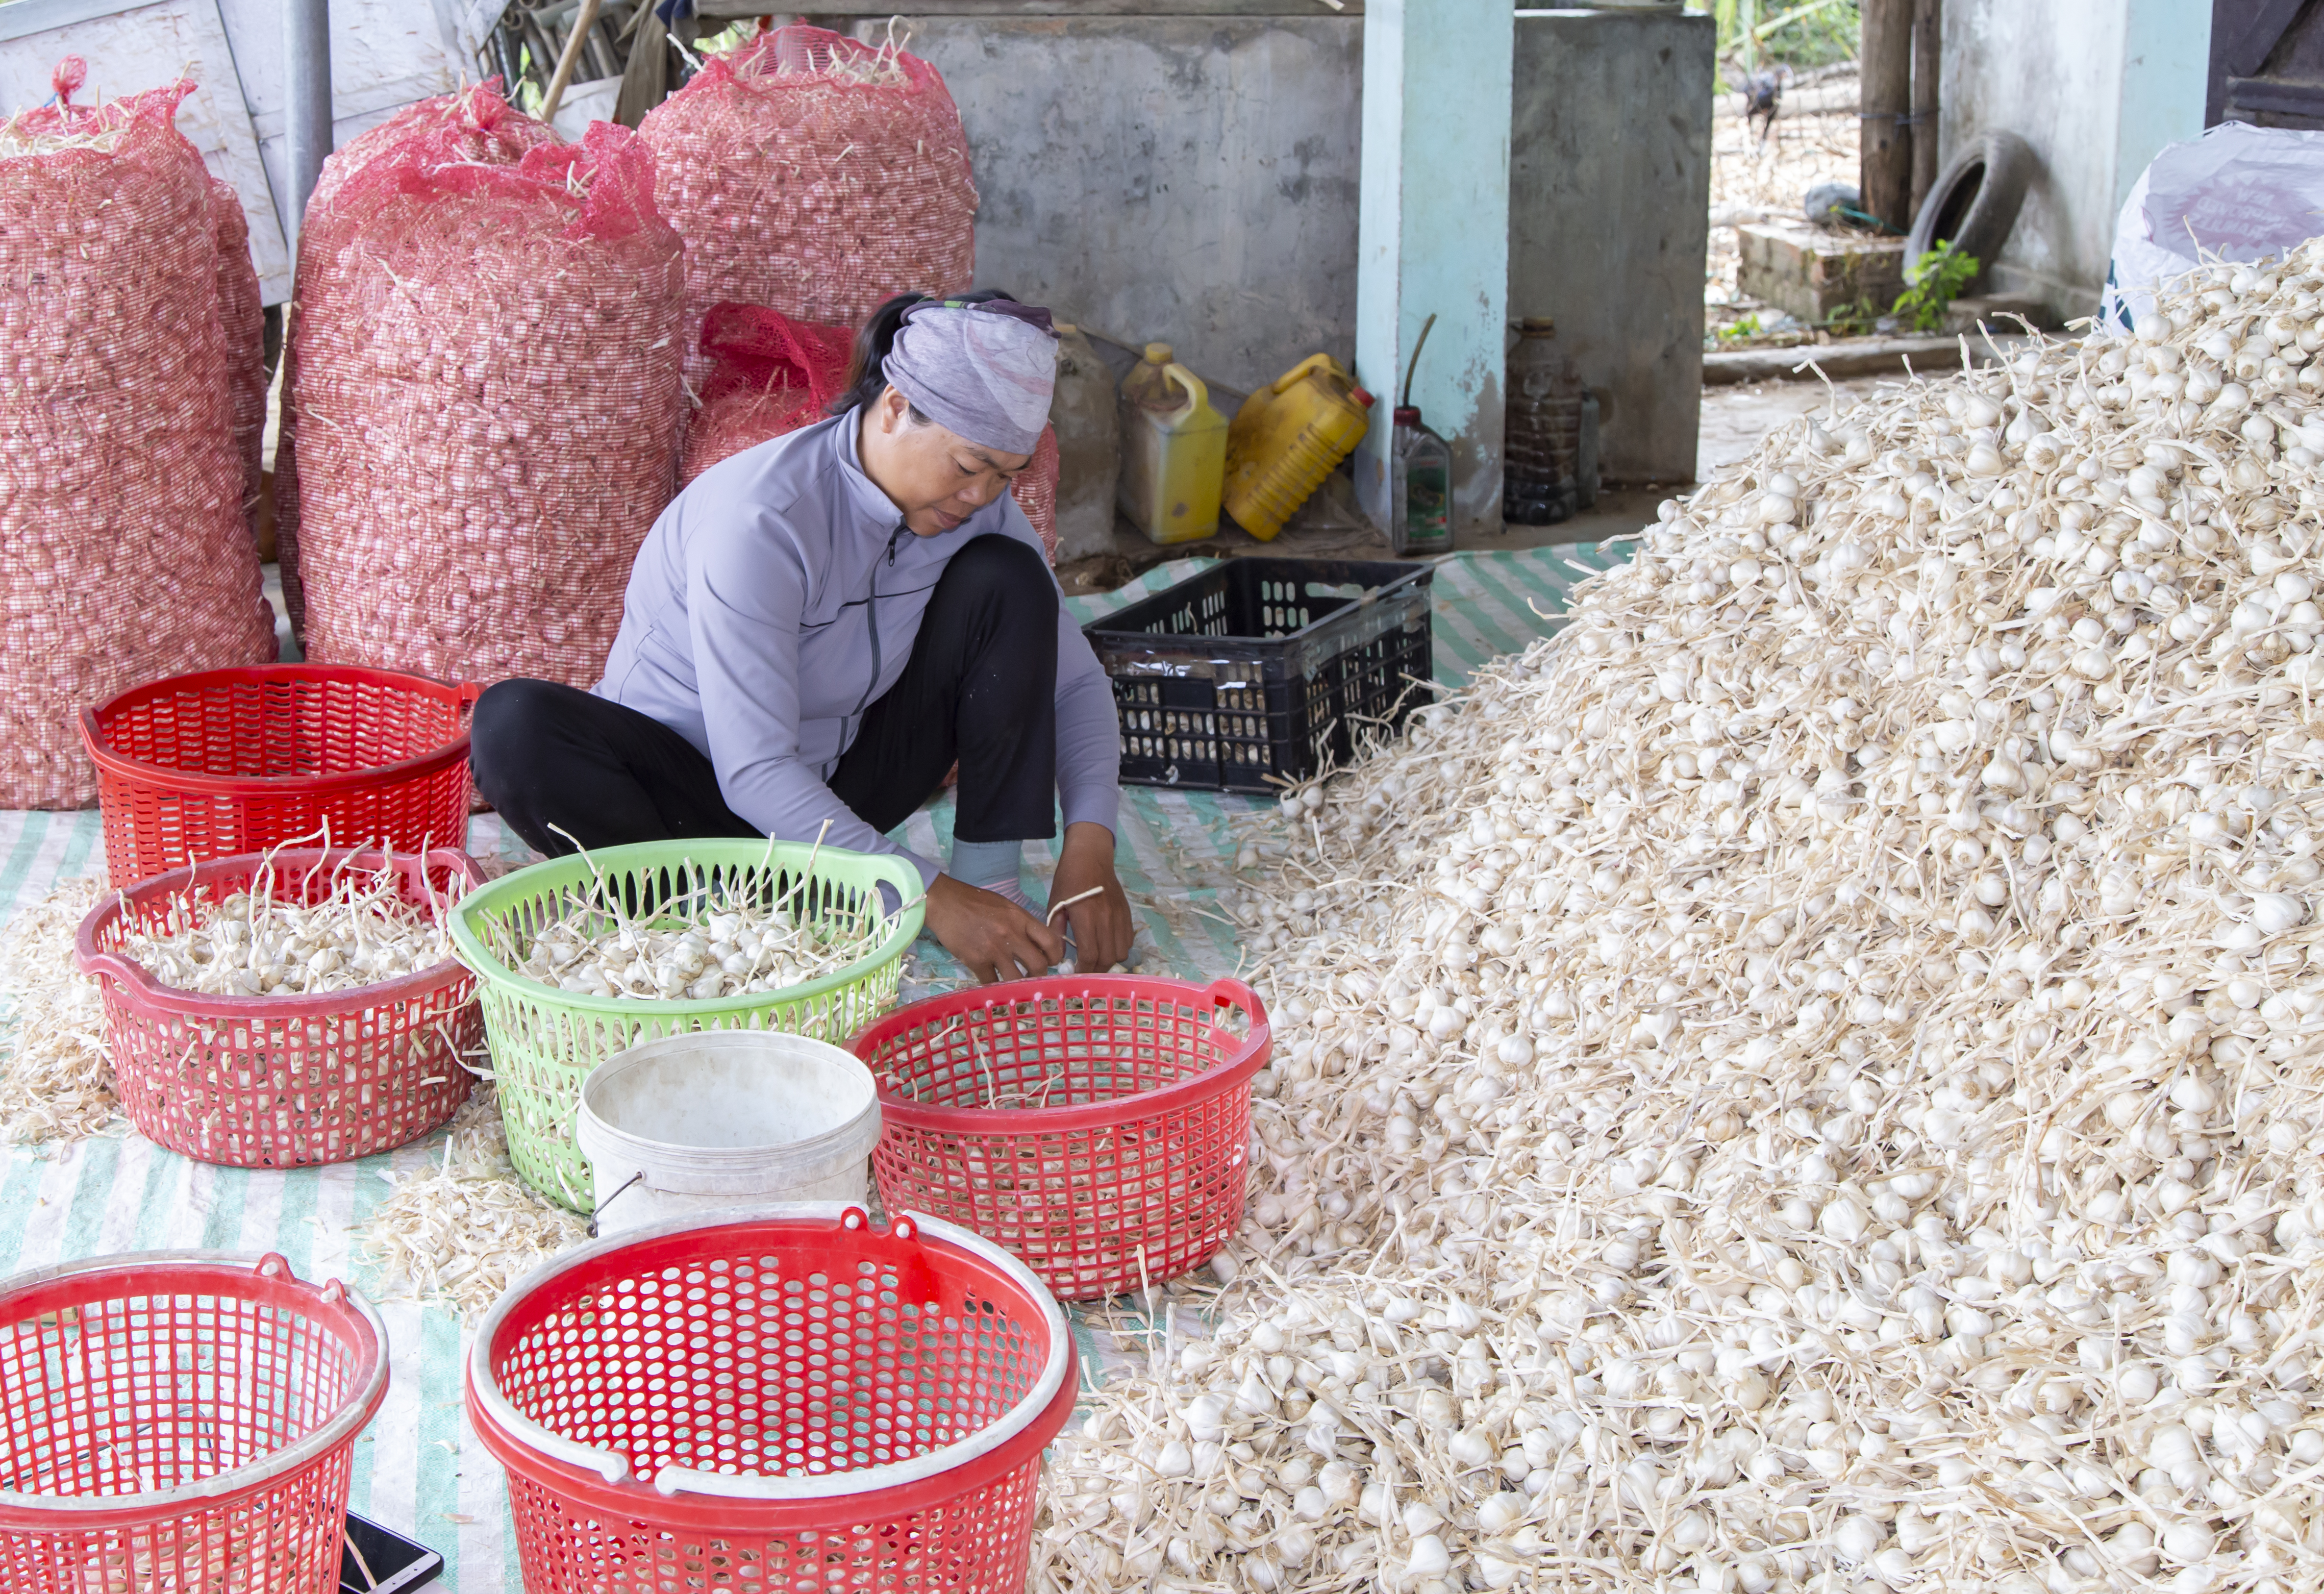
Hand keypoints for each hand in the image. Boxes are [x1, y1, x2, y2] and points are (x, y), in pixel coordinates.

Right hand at [923, 873, 1064, 983]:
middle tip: (1034, 978)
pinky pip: (992, 983)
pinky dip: (994, 987)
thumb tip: (1036, 944)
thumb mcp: (1005, 906)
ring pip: (1017, 979)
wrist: (944, 902)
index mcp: (1021, 918)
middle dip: (1040, 976)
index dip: (1056, 956)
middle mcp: (1012, 935)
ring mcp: (994, 949)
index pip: (1051, 941)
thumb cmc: (975, 902)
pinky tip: (993, 985)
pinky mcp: (976, 961)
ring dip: (1018, 986)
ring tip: (1015, 987)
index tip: (1052, 962)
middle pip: (1039, 965)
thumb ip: (1022, 924)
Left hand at [1048, 821, 1133, 970]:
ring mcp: (1119, 917)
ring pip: (1121, 953)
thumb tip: (1059, 956)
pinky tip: (1108, 946)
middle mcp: (1106, 919)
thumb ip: (1057, 931)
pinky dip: (1119, 949)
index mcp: (1086, 917)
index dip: (1083, 970)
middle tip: (1086, 972)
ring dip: (1109, 961)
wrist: (1091, 858)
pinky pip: (1128, 941)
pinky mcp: (1127, 914)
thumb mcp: (1055, 904)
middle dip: (1096, 970)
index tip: (1075, 974)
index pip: (1089, 955)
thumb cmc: (1069, 880)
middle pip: (1107, 958)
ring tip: (1097, 960)